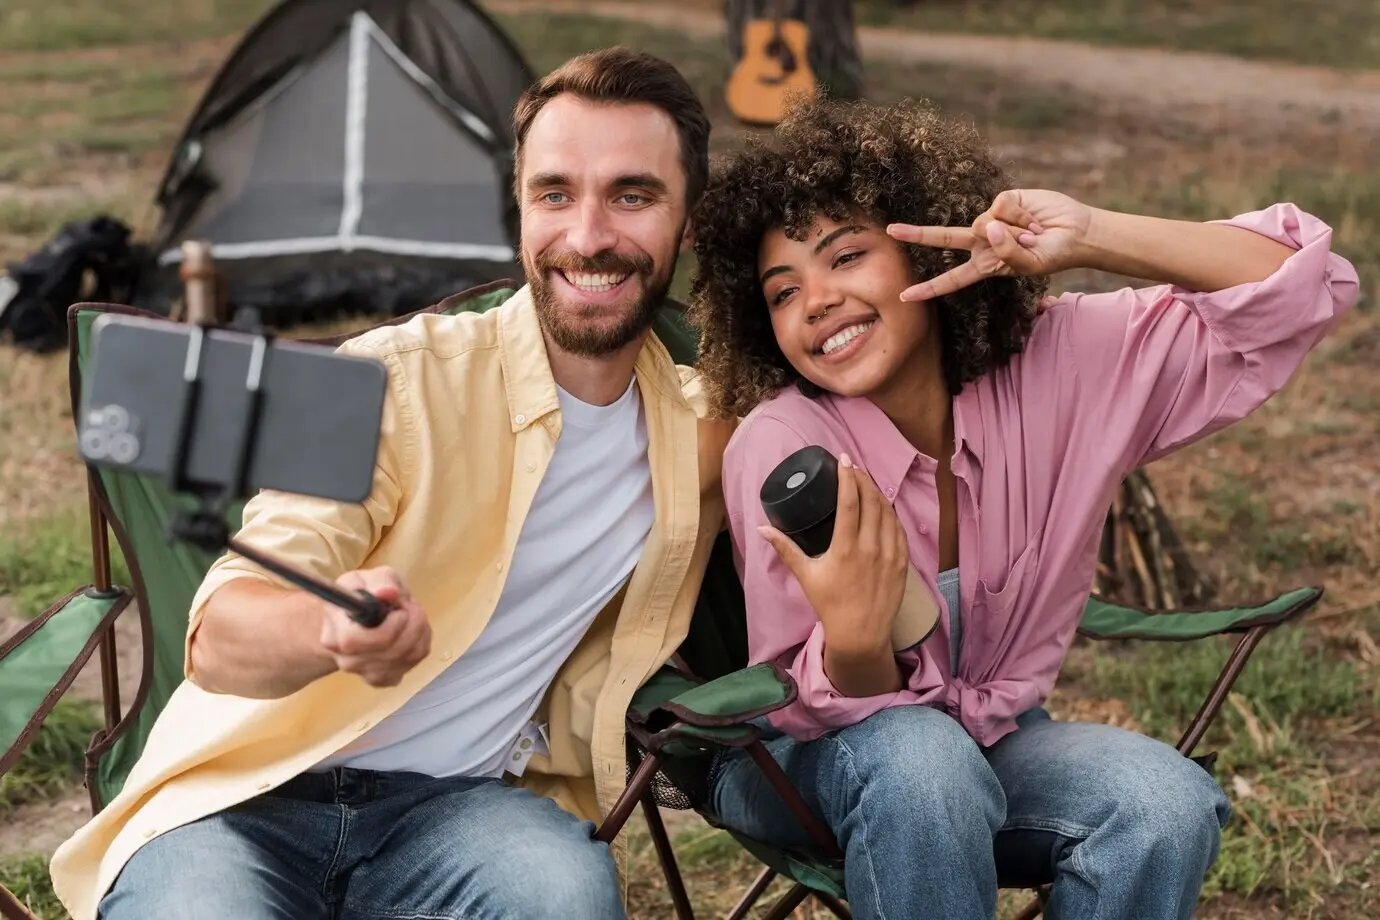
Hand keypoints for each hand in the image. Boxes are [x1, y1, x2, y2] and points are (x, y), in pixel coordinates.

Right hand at [318, 566, 430, 687]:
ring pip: (407, 656)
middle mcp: (347, 660)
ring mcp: (365, 673)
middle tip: (409, 605)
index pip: (358, 641)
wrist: (352, 619)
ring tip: (410, 614)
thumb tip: (389, 592)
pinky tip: (411, 631)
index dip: (388, 626)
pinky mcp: (383, 679)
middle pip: (390, 651)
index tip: (398, 609)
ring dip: (419, 630)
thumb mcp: (365, 577)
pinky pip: (412, 663)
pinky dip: (420, 643)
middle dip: (411, 623)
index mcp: (334, 635)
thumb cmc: (358, 596)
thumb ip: (379, 582)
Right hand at [758, 453, 908, 657]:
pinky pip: (899, 529)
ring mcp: (890, 554)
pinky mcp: (903, 562)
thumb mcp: (805, 575)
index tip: (843, 460)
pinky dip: (891, 513)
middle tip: (853, 467)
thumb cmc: (830, 605)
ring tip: (866, 482)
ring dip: (877, 492)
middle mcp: (871, 547)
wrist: (860, 634)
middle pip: (871, 500)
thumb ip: (785, 549)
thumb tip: (762, 529)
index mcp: (845, 548)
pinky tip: (883, 507)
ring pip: (888, 511)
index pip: (850, 501)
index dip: (847, 477)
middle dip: (863, 478)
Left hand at [888, 189, 1093, 301]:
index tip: (904, 296)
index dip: (929, 288)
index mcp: (985, 265)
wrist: (1076, 232)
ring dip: (1012, 230)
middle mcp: (982, 242)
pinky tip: (1033, 220)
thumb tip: (986, 227)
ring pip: (982, 222)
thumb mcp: (1029, 264)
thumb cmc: (1052, 254)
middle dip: (917, 235)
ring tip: (1033, 234)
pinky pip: (1000, 207)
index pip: (952, 279)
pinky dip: (1021, 216)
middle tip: (891, 231)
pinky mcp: (1003, 200)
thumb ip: (1007, 252)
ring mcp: (991, 220)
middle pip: (944, 239)